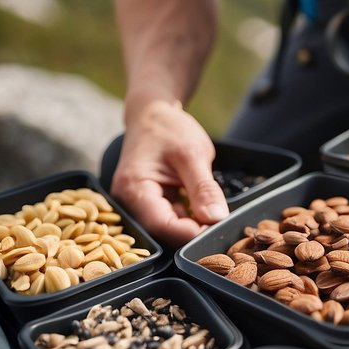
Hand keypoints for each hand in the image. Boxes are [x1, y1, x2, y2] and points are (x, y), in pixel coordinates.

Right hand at [109, 100, 227, 246]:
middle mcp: (127, 203)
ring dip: (191, 226)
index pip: (162, 226)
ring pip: (167, 229)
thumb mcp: (193, 154)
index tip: (219, 230)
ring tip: (213, 213)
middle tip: (221, 225)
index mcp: (134, 189)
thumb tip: (216, 219)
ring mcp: (135, 205)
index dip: (192, 234)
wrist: (152, 114)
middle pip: (163, 232)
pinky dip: (187, 218)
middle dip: (193, 232)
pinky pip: (167, 220)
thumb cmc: (168, 129)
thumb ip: (204, 188)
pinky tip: (202, 209)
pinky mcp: (146, 204)